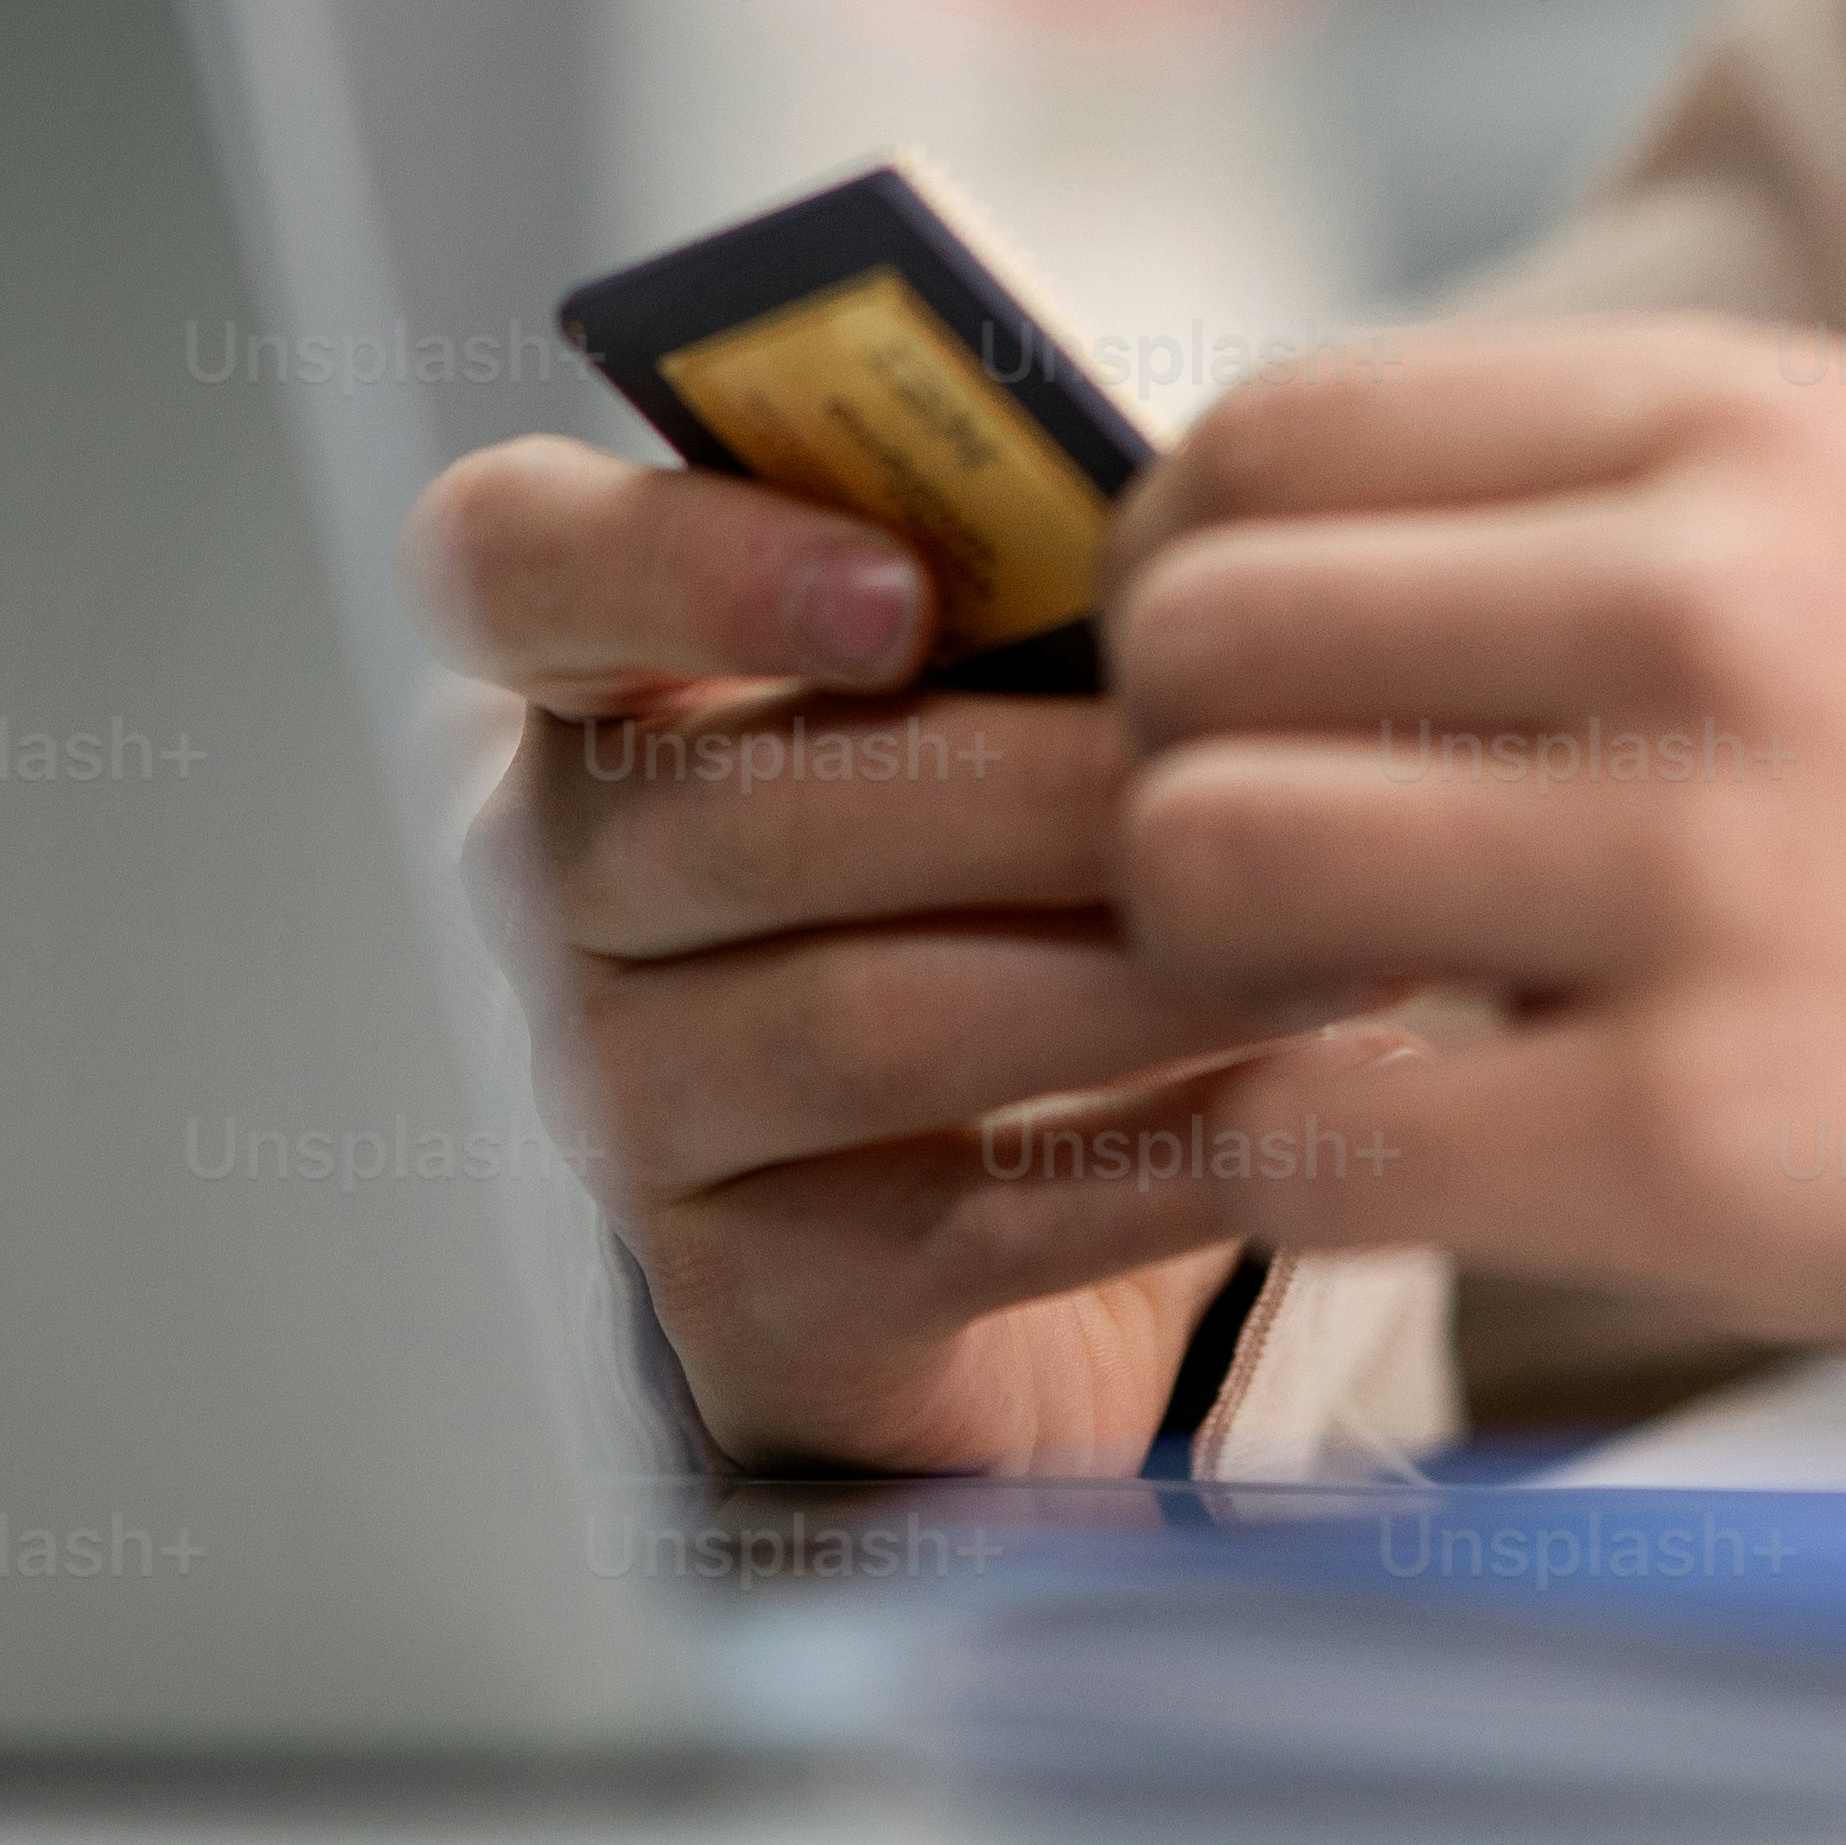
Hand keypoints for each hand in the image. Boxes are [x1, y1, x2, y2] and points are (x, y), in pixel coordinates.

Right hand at [410, 436, 1380, 1472]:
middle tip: (1251, 767)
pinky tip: (1317, 1110)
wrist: (1033, 1204)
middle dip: (1027, 791)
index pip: (509, 564)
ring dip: (1123, 982)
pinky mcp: (749, 1305)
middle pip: (739, 814)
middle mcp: (568, 893)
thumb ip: (1040, 590)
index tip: (901, 591)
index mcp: (605, 681)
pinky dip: (1161, 1160)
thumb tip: (1192, 539)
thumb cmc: (1034, 869)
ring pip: (861, 1023)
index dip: (680, 560)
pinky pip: (961, 1225)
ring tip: (1335, 946)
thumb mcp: (1016, 698)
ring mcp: (632, 1109)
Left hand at [1109, 319, 1845, 1369]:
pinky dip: (1282, 1156)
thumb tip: (1215, 531)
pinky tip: (1379, 1145)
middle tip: (1259, 854)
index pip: (1279, 434)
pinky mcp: (1694, 1136)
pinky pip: (1308, 1135)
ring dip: (1208, 952)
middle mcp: (1716, 617)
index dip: (1180, 559)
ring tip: (1323, 995)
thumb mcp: (1836, 503)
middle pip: (1206, 637)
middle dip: (1171, 756)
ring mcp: (1707, 878)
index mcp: (1738, 430)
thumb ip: (1558, 486)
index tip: (1218, 666)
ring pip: (1210, 858)